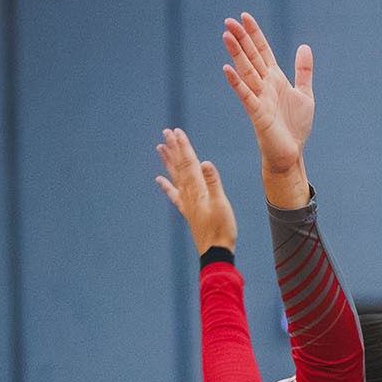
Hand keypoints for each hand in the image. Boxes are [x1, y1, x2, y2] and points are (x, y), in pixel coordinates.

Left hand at [154, 128, 236, 254]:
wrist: (215, 250)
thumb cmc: (221, 227)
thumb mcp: (221, 203)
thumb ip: (213, 182)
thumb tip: (206, 162)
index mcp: (197, 188)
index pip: (188, 162)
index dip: (183, 146)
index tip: (177, 131)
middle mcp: (189, 192)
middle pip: (179, 166)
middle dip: (174, 148)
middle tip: (167, 132)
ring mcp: (187, 201)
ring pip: (175, 176)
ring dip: (168, 161)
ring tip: (160, 148)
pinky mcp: (188, 210)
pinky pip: (174, 194)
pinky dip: (166, 185)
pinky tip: (159, 179)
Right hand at [221, 12, 313, 207]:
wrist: (291, 152)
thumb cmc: (295, 125)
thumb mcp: (305, 94)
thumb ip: (303, 71)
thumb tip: (304, 46)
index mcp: (275, 78)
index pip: (263, 51)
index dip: (255, 34)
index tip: (245, 16)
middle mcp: (264, 85)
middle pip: (251, 57)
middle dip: (241, 39)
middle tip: (228, 21)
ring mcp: (259, 97)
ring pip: (246, 71)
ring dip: (237, 54)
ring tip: (226, 36)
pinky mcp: (257, 112)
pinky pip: (246, 94)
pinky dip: (237, 82)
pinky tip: (227, 68)